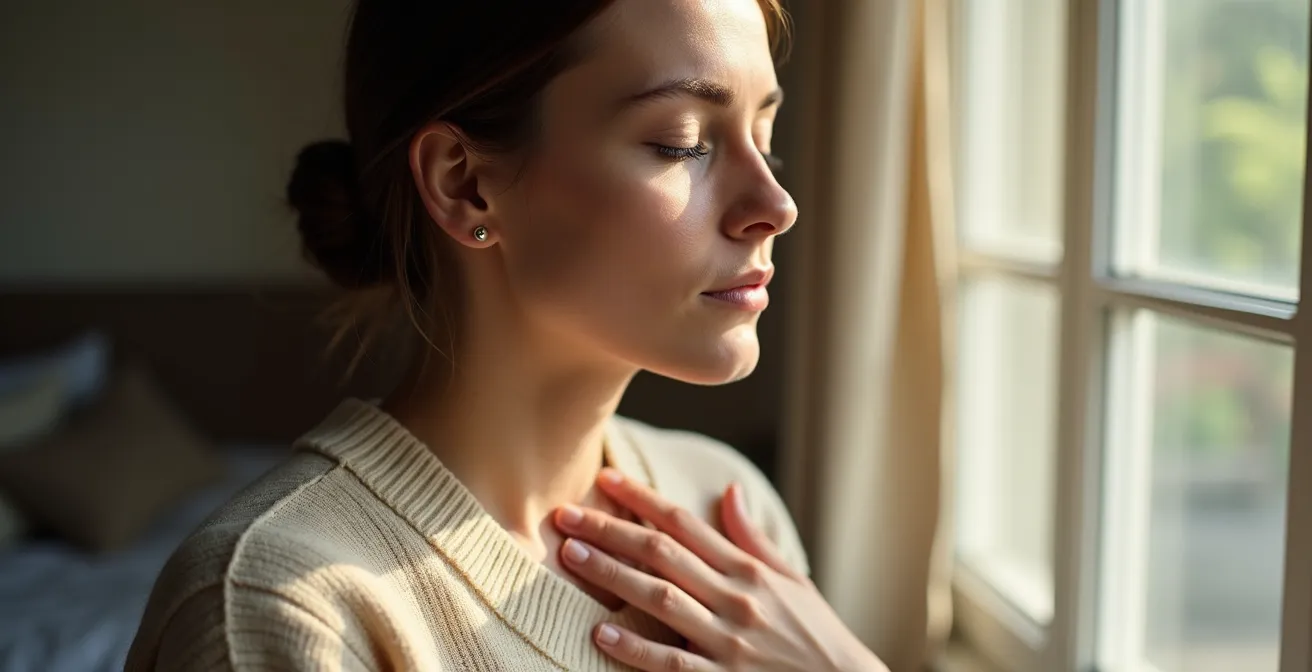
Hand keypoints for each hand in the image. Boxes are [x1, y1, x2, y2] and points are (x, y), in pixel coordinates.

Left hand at [552, 468, 886, 671]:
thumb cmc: (817, 636)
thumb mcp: (792, 581)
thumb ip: (754, 538)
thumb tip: (729, 491)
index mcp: (748, 570)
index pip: (685, 523)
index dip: (642, 499)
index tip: (605, 480)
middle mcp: (736, 598)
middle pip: (663, 554)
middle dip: (610, 531)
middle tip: (566, 516)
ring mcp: (729, 642)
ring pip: (660, 600)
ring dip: (612, 575)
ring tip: (572, 557)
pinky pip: (672, 664)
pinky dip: (636, 648)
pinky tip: (601, 632)